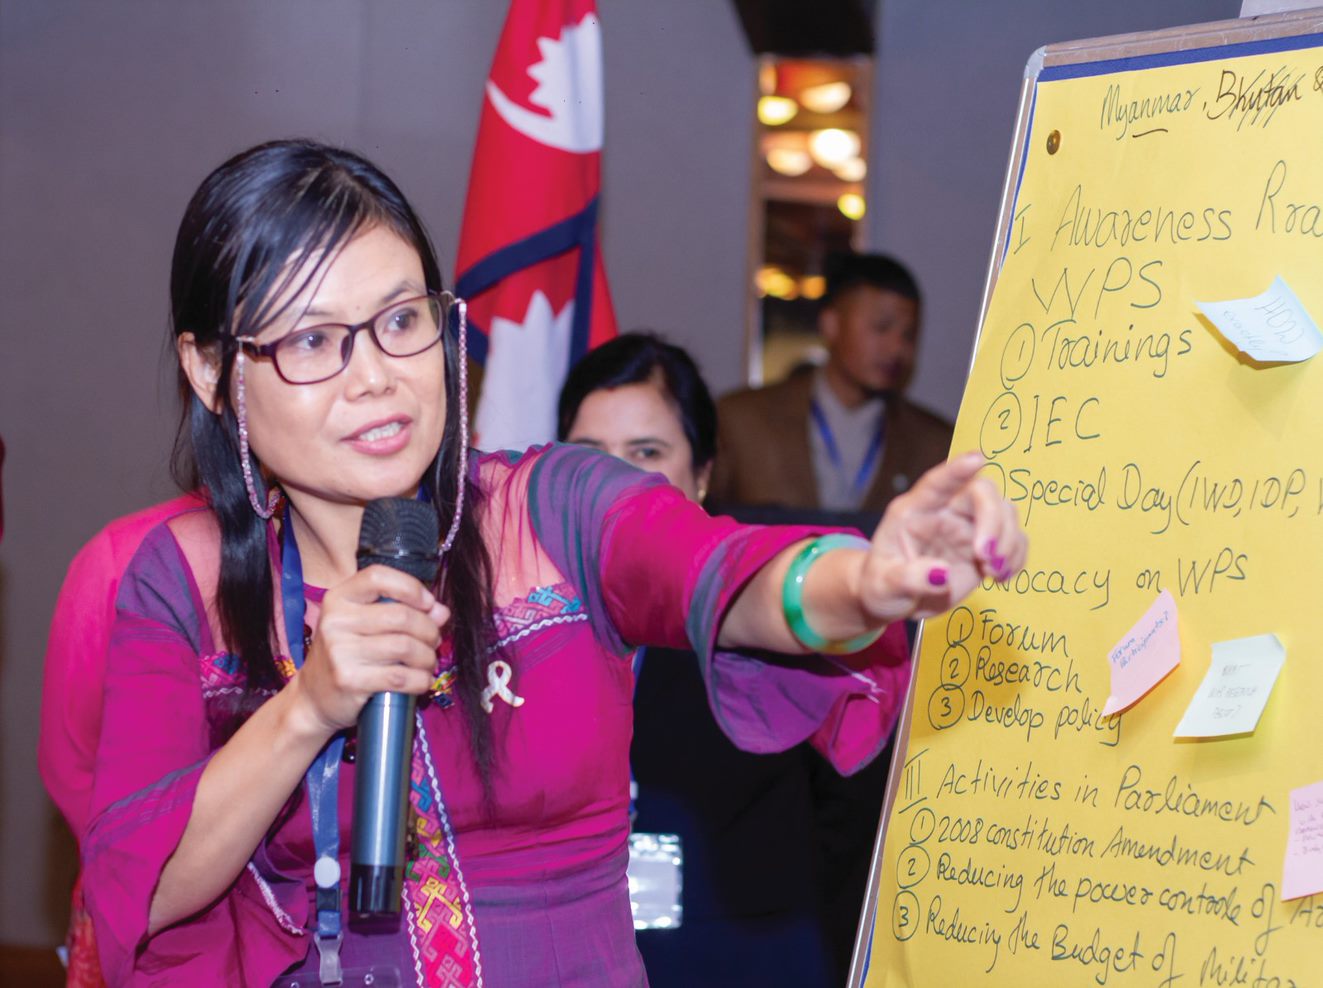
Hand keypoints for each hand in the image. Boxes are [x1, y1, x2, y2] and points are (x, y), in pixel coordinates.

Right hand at [291, 565, 448, 735]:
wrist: (313, 699)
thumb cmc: (346, 656)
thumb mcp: (366, 626)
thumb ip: (403, 611)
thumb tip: (441, 612)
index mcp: (339, 599)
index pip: (378, 576)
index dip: (411, 587)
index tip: (428, 603)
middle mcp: (336, 621)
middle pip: (401, 615)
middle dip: (429, 630)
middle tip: (434, 641)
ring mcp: (339, 651)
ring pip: (405, 646)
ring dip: (427, 657)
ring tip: (428, 662)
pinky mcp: (348, 680)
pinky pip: (400, 676)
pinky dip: (420, 679)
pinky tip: (422, 680)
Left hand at [857, 451, 1025, 621]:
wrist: (897, 600)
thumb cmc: (883, 585)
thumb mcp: (884, 587)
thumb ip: (910, 579)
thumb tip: (941, 575)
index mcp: (913, 511)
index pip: (935, 484)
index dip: (956, 470)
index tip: (978, 459)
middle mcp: (944, 511)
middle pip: (981, 493)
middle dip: (993, 521)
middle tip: (986, 557)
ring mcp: (968, 526)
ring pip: (1005, 512)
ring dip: (1008, 542)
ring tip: (992, 572)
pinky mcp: (986, 546)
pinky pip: (1014, 539)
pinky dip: (1016, 556)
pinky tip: (1001, 577)